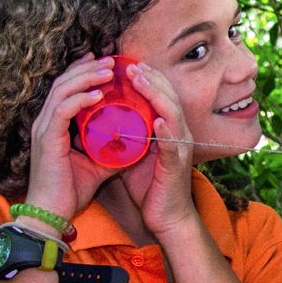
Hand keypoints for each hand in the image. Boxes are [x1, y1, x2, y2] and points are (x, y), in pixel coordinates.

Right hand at [24, 54, 119, 220]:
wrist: (51, 215)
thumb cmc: (71, 191)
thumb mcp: (99, 163)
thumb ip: (113, 147)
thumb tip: (138, 138)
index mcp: (55, 125)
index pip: (67, 89)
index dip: (84, 72)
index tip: (106, 62)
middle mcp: (45, 122)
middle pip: (64, 82)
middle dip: (88, 68)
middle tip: (111, 59)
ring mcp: (44, 129)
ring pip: (62, 90)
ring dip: (86, 77)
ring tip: (109, 70)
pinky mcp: (47, 140)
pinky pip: (62, 110)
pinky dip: (81, 99)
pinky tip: (99, 94)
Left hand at [119, 62, 196, 236]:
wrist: (166, 218)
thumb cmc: (149, 186)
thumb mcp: (134, 153)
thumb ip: (125, 134)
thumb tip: (102, 117)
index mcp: (168, 130)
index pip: (161, 95)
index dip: (148, 78)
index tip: (128, 64)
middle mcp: (179, 134)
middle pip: (169, 97)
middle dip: (151, 79)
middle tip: (131, 65)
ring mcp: (180, 149)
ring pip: (173, 114)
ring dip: (157, 95)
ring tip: (140, 81)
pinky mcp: (177, 167)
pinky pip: (174, 146)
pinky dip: (166, 132)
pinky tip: (158, 121)